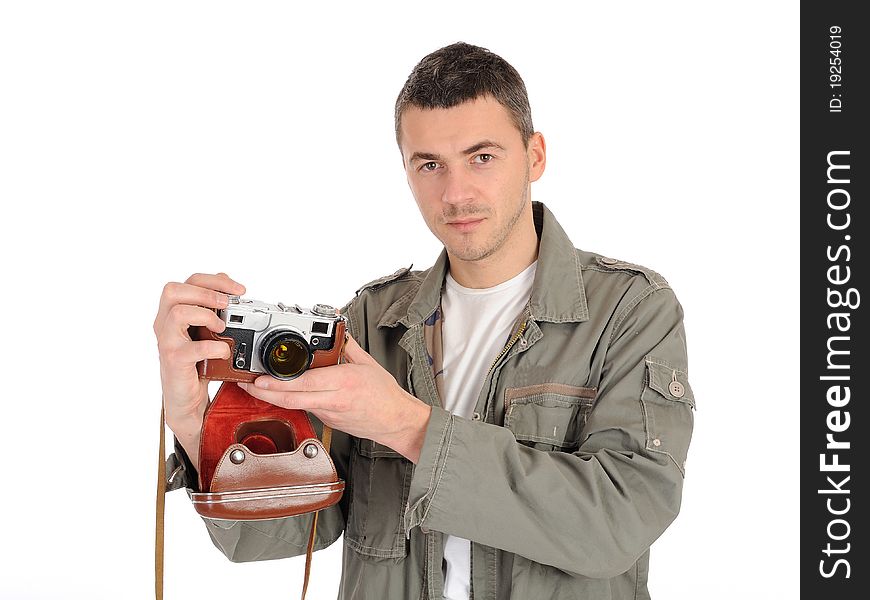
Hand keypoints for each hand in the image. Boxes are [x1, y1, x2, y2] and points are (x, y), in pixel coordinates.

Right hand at [153, 273, 245, 452]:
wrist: (184, 396)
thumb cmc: (194, 362)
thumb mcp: (203, 330)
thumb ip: (210, 307)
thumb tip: (226, 282)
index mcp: (172, 312)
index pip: (188, 282)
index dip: (215, 280)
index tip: (239, 290)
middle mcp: (164, 324)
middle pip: (173, 291)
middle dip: (205, 292)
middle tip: (227, 305)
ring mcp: (167, 342)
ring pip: (179, 313)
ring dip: (207, 316)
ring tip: (222, 328)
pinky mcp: (174, 360)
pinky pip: (193, 348)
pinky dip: (214, 347)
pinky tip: (224, 351)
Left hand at [239, 334, 431, 462]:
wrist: (396, 421)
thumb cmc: (385, 395)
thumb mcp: (367, 363)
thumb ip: (346, 346)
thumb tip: (336, 331)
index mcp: (343, 382)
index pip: (304, 383)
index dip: (278, 383)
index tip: (260, 378)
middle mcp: (334, 399)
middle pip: (291, 398)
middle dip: (264, 393)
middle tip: (246, 385)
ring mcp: (329, 413)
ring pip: (295, 405)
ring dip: (273, 397)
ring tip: (256, 387)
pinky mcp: (328, 421)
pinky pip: (305, 409)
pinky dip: (291, 401)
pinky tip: (280, 395)